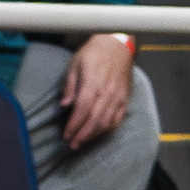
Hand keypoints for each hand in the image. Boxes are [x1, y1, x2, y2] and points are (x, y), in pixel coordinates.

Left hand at [64, 33, 135, 148]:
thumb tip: (64, 105)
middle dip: (82, 135)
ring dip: (93, 135)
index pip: (82, 109)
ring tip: (82, 142)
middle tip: (72, 144)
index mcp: (93, 82)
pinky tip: (98, 134)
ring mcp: (118, 96)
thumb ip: (70, 86)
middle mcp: (107, 92)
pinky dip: (107, 129)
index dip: (74, 125)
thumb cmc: (94, 53)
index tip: (66, 135)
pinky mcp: (125, 99)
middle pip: (94, 119)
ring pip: (106, 122)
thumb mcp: (75, 64)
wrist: (117, 45)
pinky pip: (117, 119)